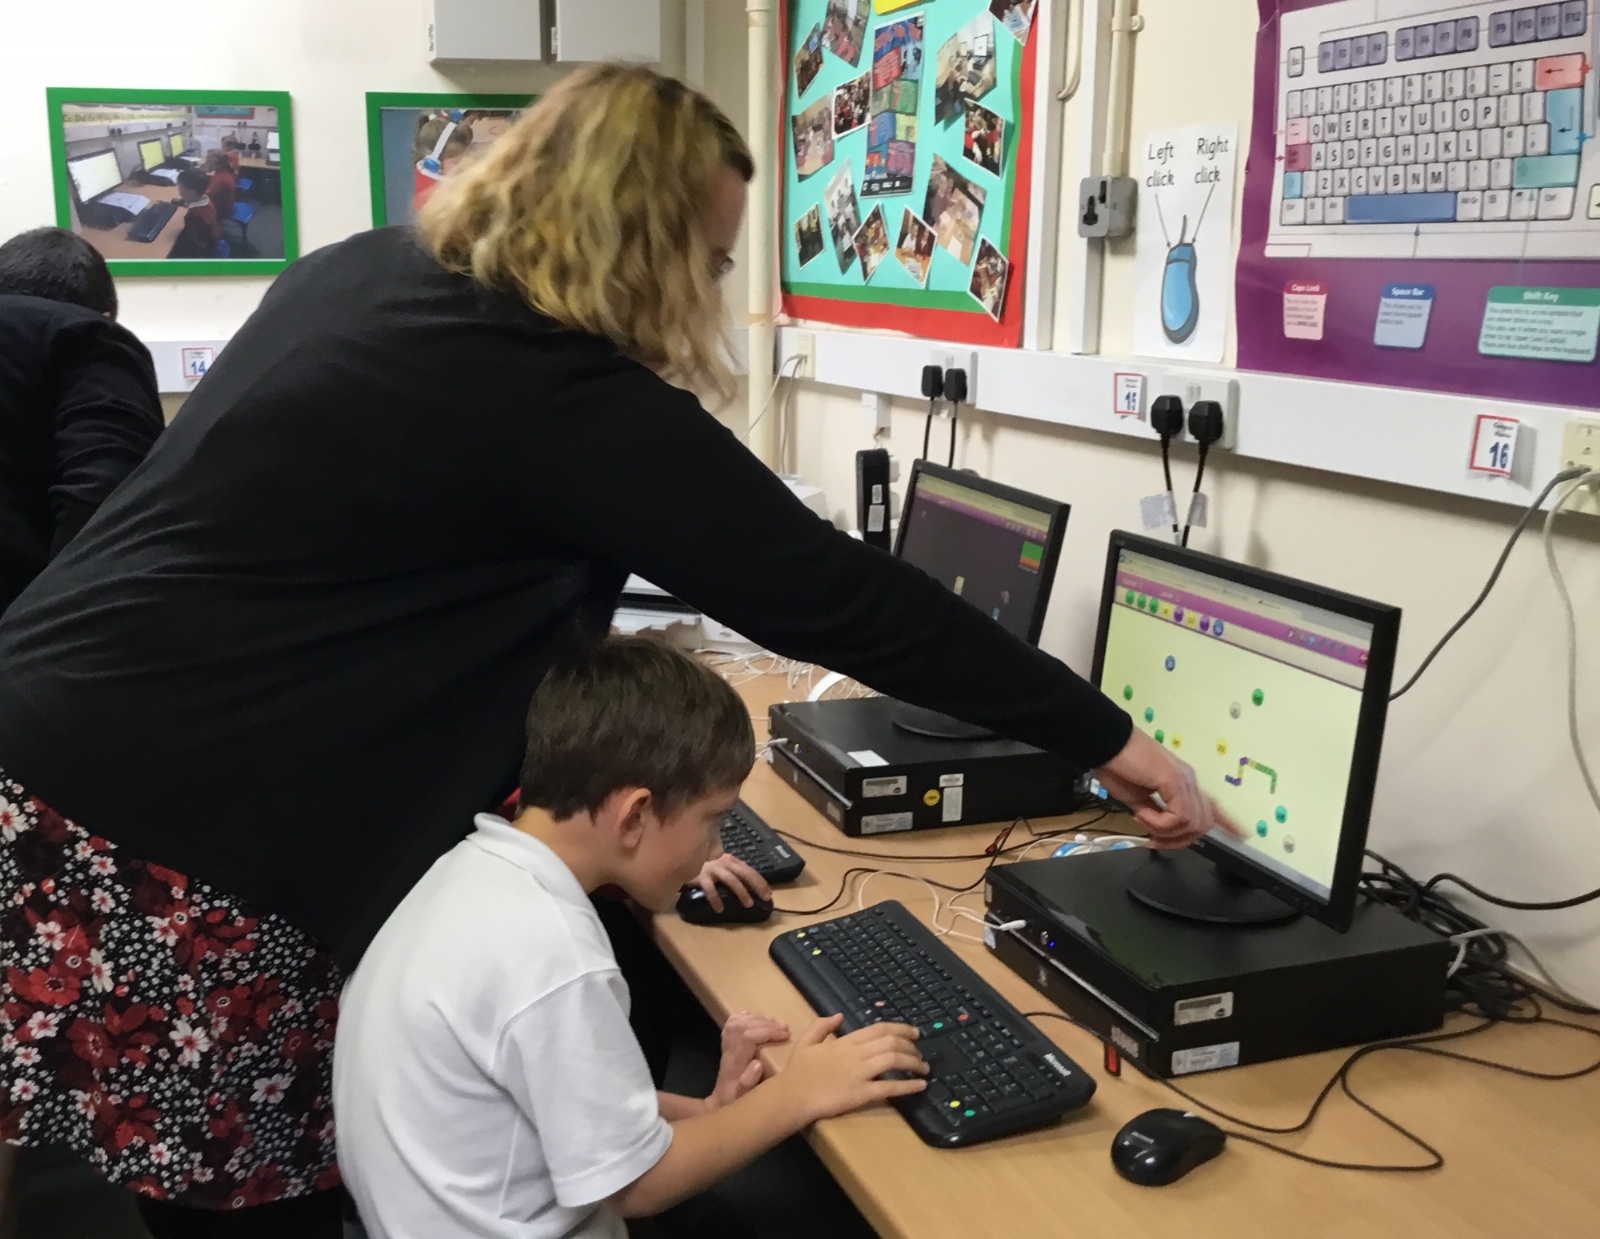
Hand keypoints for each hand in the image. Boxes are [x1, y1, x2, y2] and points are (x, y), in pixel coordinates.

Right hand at [692, 854, 771, 912]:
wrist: (682, 859)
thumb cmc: (703, 865)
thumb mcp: (720, 865)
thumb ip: (732, 871)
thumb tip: (749, 886)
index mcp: (730, 860)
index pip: (749, 870)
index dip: (760, 881)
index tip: (769, 893)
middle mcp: (723, 862)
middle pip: (744, 873)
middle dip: (756, 885)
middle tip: (765, 898)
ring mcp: (712, 869)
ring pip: (731, 880)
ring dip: (741, 892)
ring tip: (749, 904)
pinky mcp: (701, 876)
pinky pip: (710, 888)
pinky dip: (716, 899)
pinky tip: (720, 909)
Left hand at [708, 1011, 789, 1110]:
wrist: (718, 1105)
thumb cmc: (735, 1103)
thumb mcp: (742, 1099)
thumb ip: (748, 1083)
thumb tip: (757, 1064)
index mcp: (735, 1063)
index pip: (748, 1037)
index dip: (767, 1032)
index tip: (785, 1035)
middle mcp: (729, 1051)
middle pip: (743, 1026)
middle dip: (766, 1024)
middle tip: (785, 1028)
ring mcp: (727, 1047)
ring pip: (737, 1022)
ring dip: (757, 1019)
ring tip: (775, 1023)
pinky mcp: (727, 1045)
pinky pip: (731, 1024)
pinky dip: (744, 1017)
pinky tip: (754, 1017)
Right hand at [775, 1015, 926, 1124]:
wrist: (792, 1095)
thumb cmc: (798, 1071)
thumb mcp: (806, 1041)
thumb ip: (822, 1026)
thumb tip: (839, 1015)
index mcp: (845, 1041)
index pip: (879, 1029)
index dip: (900, 1028)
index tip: (914, 1033)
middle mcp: (856, 1053)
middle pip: (891, 1043)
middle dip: (911, 1046)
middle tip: (920, 1053)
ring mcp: (859, 1073)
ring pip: (893, 1061)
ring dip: (913, 1063)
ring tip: (924, 1068)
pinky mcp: (861, 1093)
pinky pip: (889, 1088)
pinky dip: (908, 1085)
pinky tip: (920, 1086)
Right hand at [1096, 728, 1244, 848]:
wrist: (1106, 743)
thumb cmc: (1116, 766)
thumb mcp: (1136, 799)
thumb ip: (1152, 812)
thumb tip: (1156, 828)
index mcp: (1181, 784)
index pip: (1212, 805)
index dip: (1228, 822)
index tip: (1243, 835)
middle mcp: (1189, 781)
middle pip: (1203, 823)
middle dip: (1178, 840)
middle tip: (1153, 839)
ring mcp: (1184, 780)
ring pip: (1192, 824)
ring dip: (1166, 832)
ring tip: (1143, 820)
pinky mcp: (1175, 781)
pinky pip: (1179, 816)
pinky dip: (1159, 823)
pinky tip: (1142, 814)